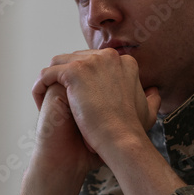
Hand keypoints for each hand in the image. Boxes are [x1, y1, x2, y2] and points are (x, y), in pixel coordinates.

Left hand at [32, 48, 160, 158]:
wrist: (122, 139)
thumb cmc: (133, 130)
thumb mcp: (147, 110)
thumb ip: (151, 97)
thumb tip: (153, 91)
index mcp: (124, 61)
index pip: (93, 62)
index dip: (82, 80)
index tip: (78, 99)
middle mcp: (108, 56)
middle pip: (74, 59)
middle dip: (64, 78)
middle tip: (60, 101)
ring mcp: (91, 61)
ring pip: (58, 63)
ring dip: (50, 80)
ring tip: (47, 101)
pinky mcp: (74, 71)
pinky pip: (46, 74)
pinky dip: (39, 87)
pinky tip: (40, 103)